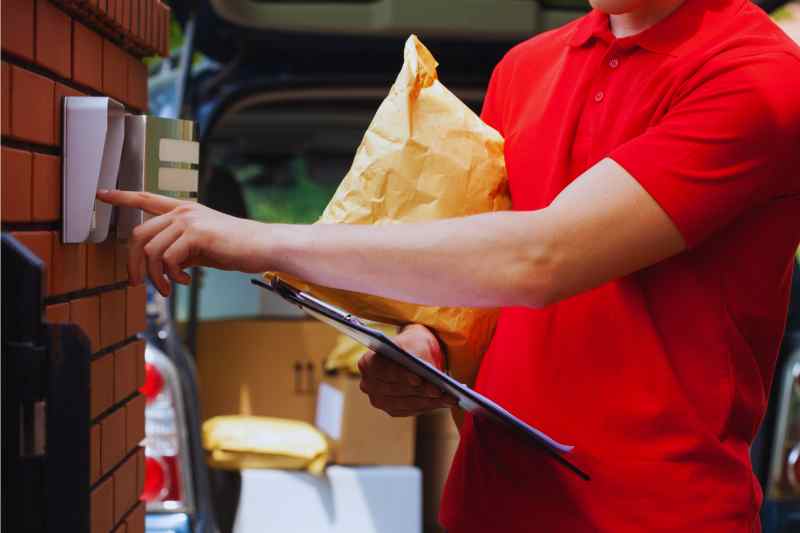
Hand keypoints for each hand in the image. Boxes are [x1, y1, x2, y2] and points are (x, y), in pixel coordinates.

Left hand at [96, 190, 268, 295]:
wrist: (261, 246)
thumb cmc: (235, 248)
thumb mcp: (201, 246)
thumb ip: (179, 249)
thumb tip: (160, 266)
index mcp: (183, 209)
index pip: (146, 198)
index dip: (122, 196)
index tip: (101, 194)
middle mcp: (183, 211)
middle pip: (138, 234)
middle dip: (132, 263)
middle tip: (136, 282)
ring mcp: (189, 220)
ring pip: (150, 250)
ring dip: (155, 275)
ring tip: (168, 287)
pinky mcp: (196, 233)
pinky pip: (167, 258)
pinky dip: (171, 275)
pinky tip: (184, 280)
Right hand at [358, 324, 457, 416]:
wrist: (415, 353)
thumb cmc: (413, 344)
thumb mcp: (415, 342)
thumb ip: (415, 355)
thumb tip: (424, 374)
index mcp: (367, 362)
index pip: (384, 369)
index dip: (401, 374)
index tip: (418, 378)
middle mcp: (368, 384)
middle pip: (396, 389)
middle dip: (420, 390)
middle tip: (440, 390)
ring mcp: (379, 399)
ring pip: (406, 402)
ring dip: (429, 400)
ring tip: (449, 397)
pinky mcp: (392, 410)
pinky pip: (412, 410)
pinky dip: (430, 405)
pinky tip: (446, 401)